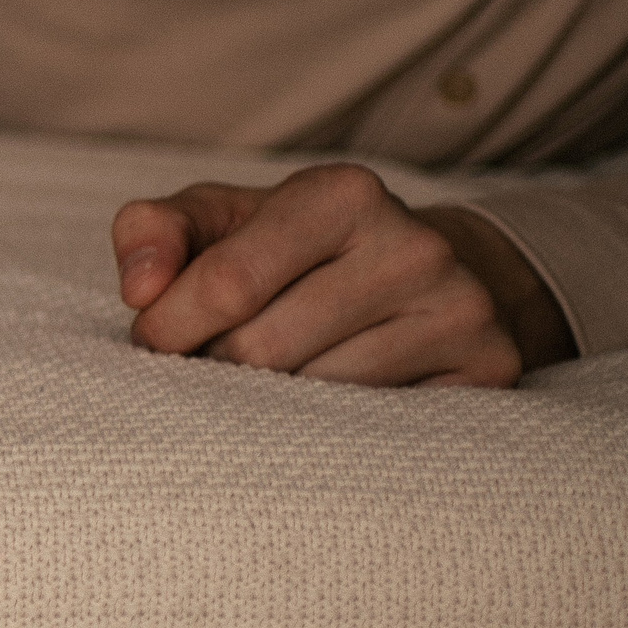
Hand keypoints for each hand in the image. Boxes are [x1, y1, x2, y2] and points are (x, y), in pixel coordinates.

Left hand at [112, 163, 544, 387]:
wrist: (419, 275)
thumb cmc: (288, 251)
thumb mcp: (217, 221)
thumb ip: (154, 232)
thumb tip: (139, 289)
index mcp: (341, 194)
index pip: (227, 283)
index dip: (169, 327)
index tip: (154, 340)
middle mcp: (414, 246)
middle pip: (261, 351)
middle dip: (215, 367)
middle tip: (217, 361)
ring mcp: (460, 312)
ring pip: (311, 401)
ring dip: (266, 404)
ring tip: (272, 377)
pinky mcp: (488, 373)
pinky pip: (367, 433)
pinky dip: (325, 429)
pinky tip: (322, 403)